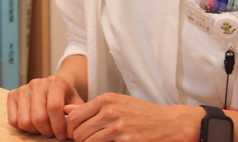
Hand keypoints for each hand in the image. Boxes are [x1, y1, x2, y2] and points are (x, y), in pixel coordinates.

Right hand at [8, 74, 84, 139]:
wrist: (54, 84)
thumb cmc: (65, 95)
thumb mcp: (76, 100)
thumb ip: (77, 111)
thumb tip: (73, 121)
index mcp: (55, 82)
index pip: (54, 108)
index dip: (58, 126)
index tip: (62, 136)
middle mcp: (37, 83)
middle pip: (38, 118)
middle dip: (47, 131)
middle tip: (53, 133)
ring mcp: (23, 89)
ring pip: (25, 122)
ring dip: (35, 131)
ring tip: (44, 128)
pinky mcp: (12, 95)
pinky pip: (13, 121)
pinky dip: (23, 128)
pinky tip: (33, 124)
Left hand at [65, 93, 204, 141]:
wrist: (171, 124)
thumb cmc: (144, 114)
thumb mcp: (119, 103)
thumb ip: (91, 108)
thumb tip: (66, 111)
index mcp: (107, 99)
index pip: (73, 116)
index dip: (72, 130)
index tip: (78, 136)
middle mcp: (110, 110)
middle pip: (78, 132)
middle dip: (80, 141)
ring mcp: (117, 126)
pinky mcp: (125, 140)